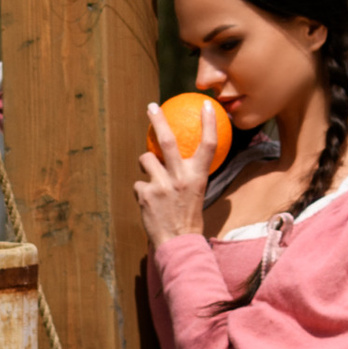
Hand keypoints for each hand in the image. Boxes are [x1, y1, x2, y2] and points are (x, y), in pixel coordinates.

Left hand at [135, 100, 224, 249]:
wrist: (177, 243)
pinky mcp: (145, 193)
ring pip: (146, 159)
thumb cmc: (189, 218)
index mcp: (198, 177)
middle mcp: (180, 178)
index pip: (209, 145)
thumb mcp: (197, 193)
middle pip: (167, 141)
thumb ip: (189, 175)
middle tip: (151, 107)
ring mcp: (161, 185)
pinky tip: (149, 202)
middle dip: (158, 120)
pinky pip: (139, 182)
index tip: (206, 105)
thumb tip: (187, 159)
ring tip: (151, 175)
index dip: (209, 123)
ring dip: (146, 164)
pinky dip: (142, 189)